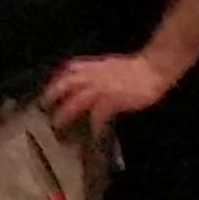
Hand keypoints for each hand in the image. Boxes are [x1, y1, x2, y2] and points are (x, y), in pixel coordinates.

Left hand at [41, 51, 179, 124]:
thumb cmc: (137, 69)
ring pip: (77, 98)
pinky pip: (98, 113)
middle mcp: (95, 74)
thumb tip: (87, 82)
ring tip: (58, 125)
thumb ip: (97, 72)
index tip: (48, 91)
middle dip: (53, 94)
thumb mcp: (111, 66)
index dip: (57, 79)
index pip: (70, 69)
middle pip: (67, 82)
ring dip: (66, 112)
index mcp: (95, 65)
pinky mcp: (113, 98)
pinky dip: (93, 124)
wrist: (154, 67)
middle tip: (44, 108)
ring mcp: (103, 86)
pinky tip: (92, 134)